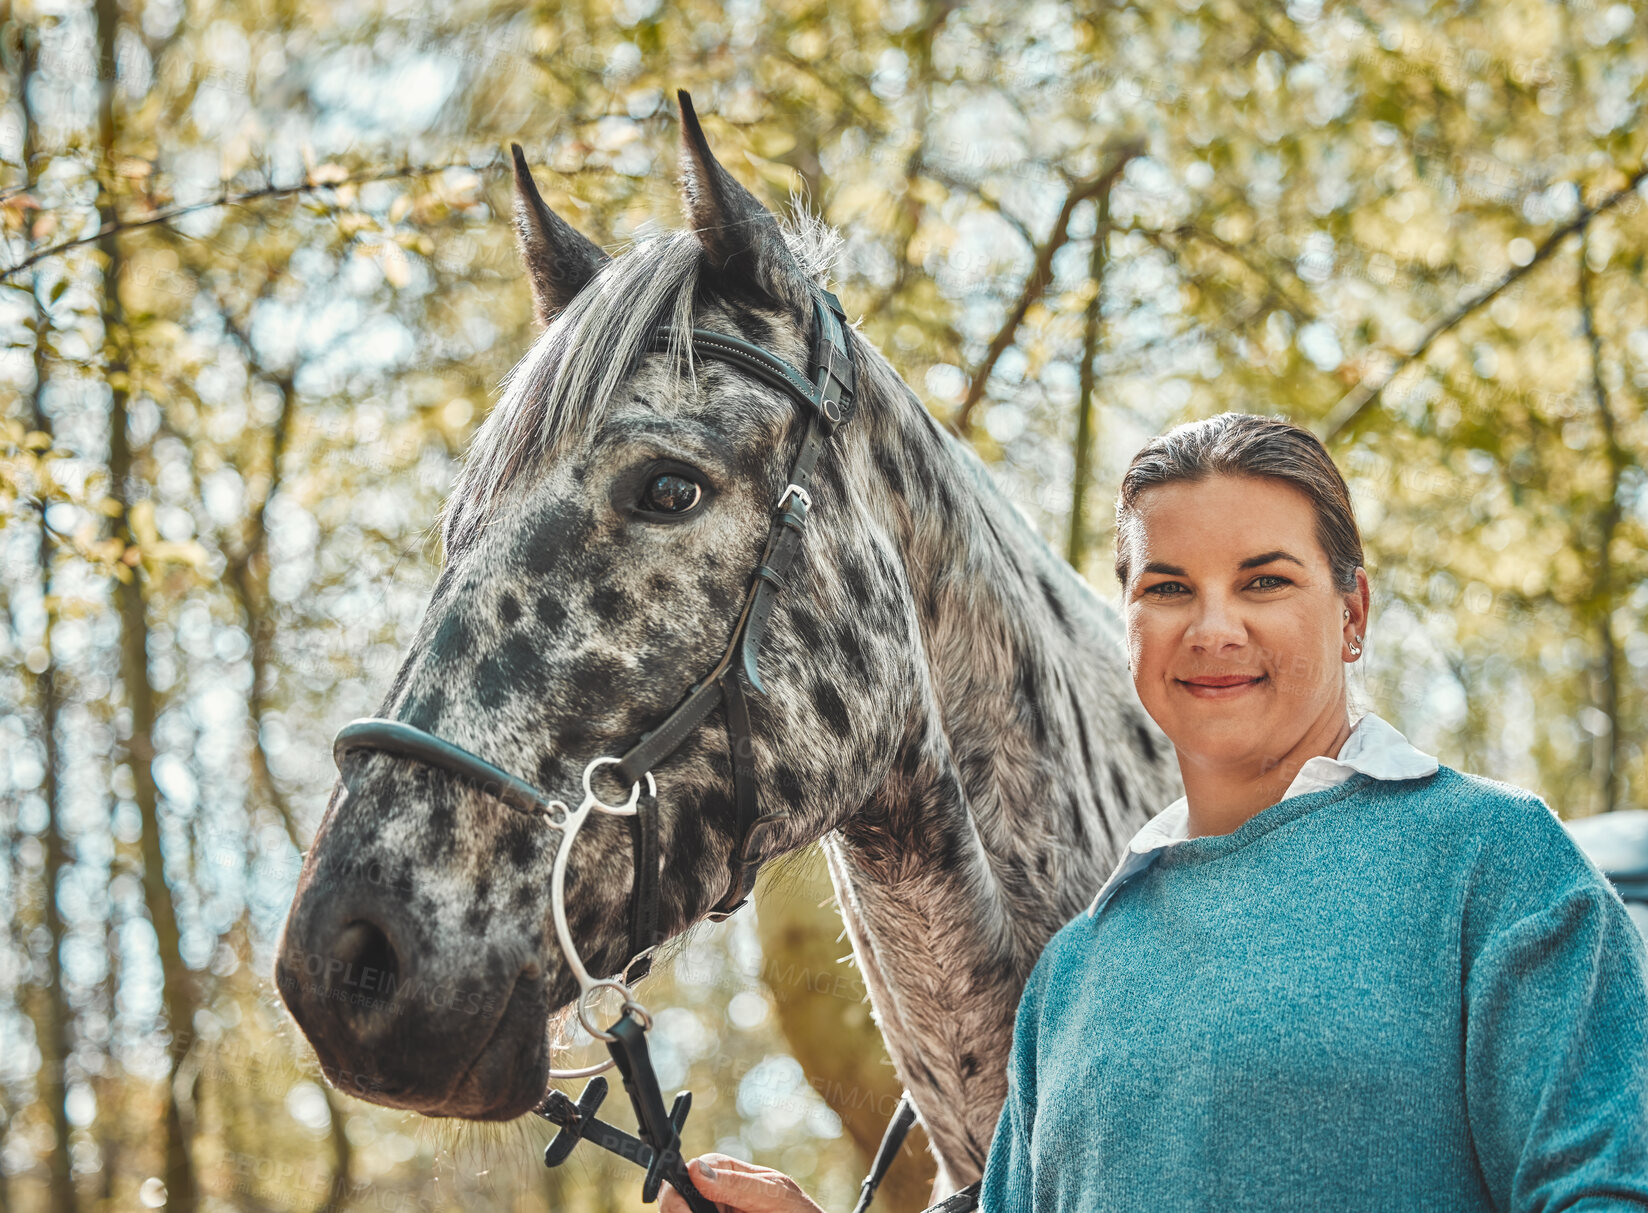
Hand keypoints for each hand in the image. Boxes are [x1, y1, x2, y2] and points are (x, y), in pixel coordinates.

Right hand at [660, 1154, 825, 1212]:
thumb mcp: (773, 1195)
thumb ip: (738, 1184)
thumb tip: (697, 1171)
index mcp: (727, 1174)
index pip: (691, 1170)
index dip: (679, 1184)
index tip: (679, 1203)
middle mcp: (714, 1197)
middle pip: (679, 1198)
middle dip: (676, 1207)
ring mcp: (715, 1211)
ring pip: (685, 1210)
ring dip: (686, 1212)